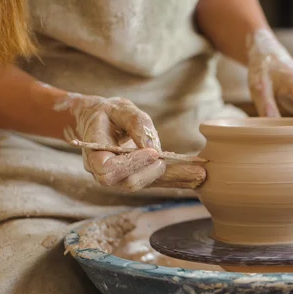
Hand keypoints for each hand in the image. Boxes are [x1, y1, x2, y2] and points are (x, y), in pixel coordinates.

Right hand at [58, 95, 204, 190]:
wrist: (99, 121)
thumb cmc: (107, 113)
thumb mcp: (119, 108)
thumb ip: (134, 122)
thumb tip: (152, 145)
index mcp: (94, 155)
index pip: (108, 169)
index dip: (130, 165)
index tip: (151, 152)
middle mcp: (106, 172)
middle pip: (128, 183)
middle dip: (152, 173)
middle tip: (168, 160)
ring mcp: (122, 178)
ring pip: (146, 184)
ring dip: (173, 179)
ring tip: (198, 174)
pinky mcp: (138, 176)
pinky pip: (156, 181)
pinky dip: (177, 179)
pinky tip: (196, 176)